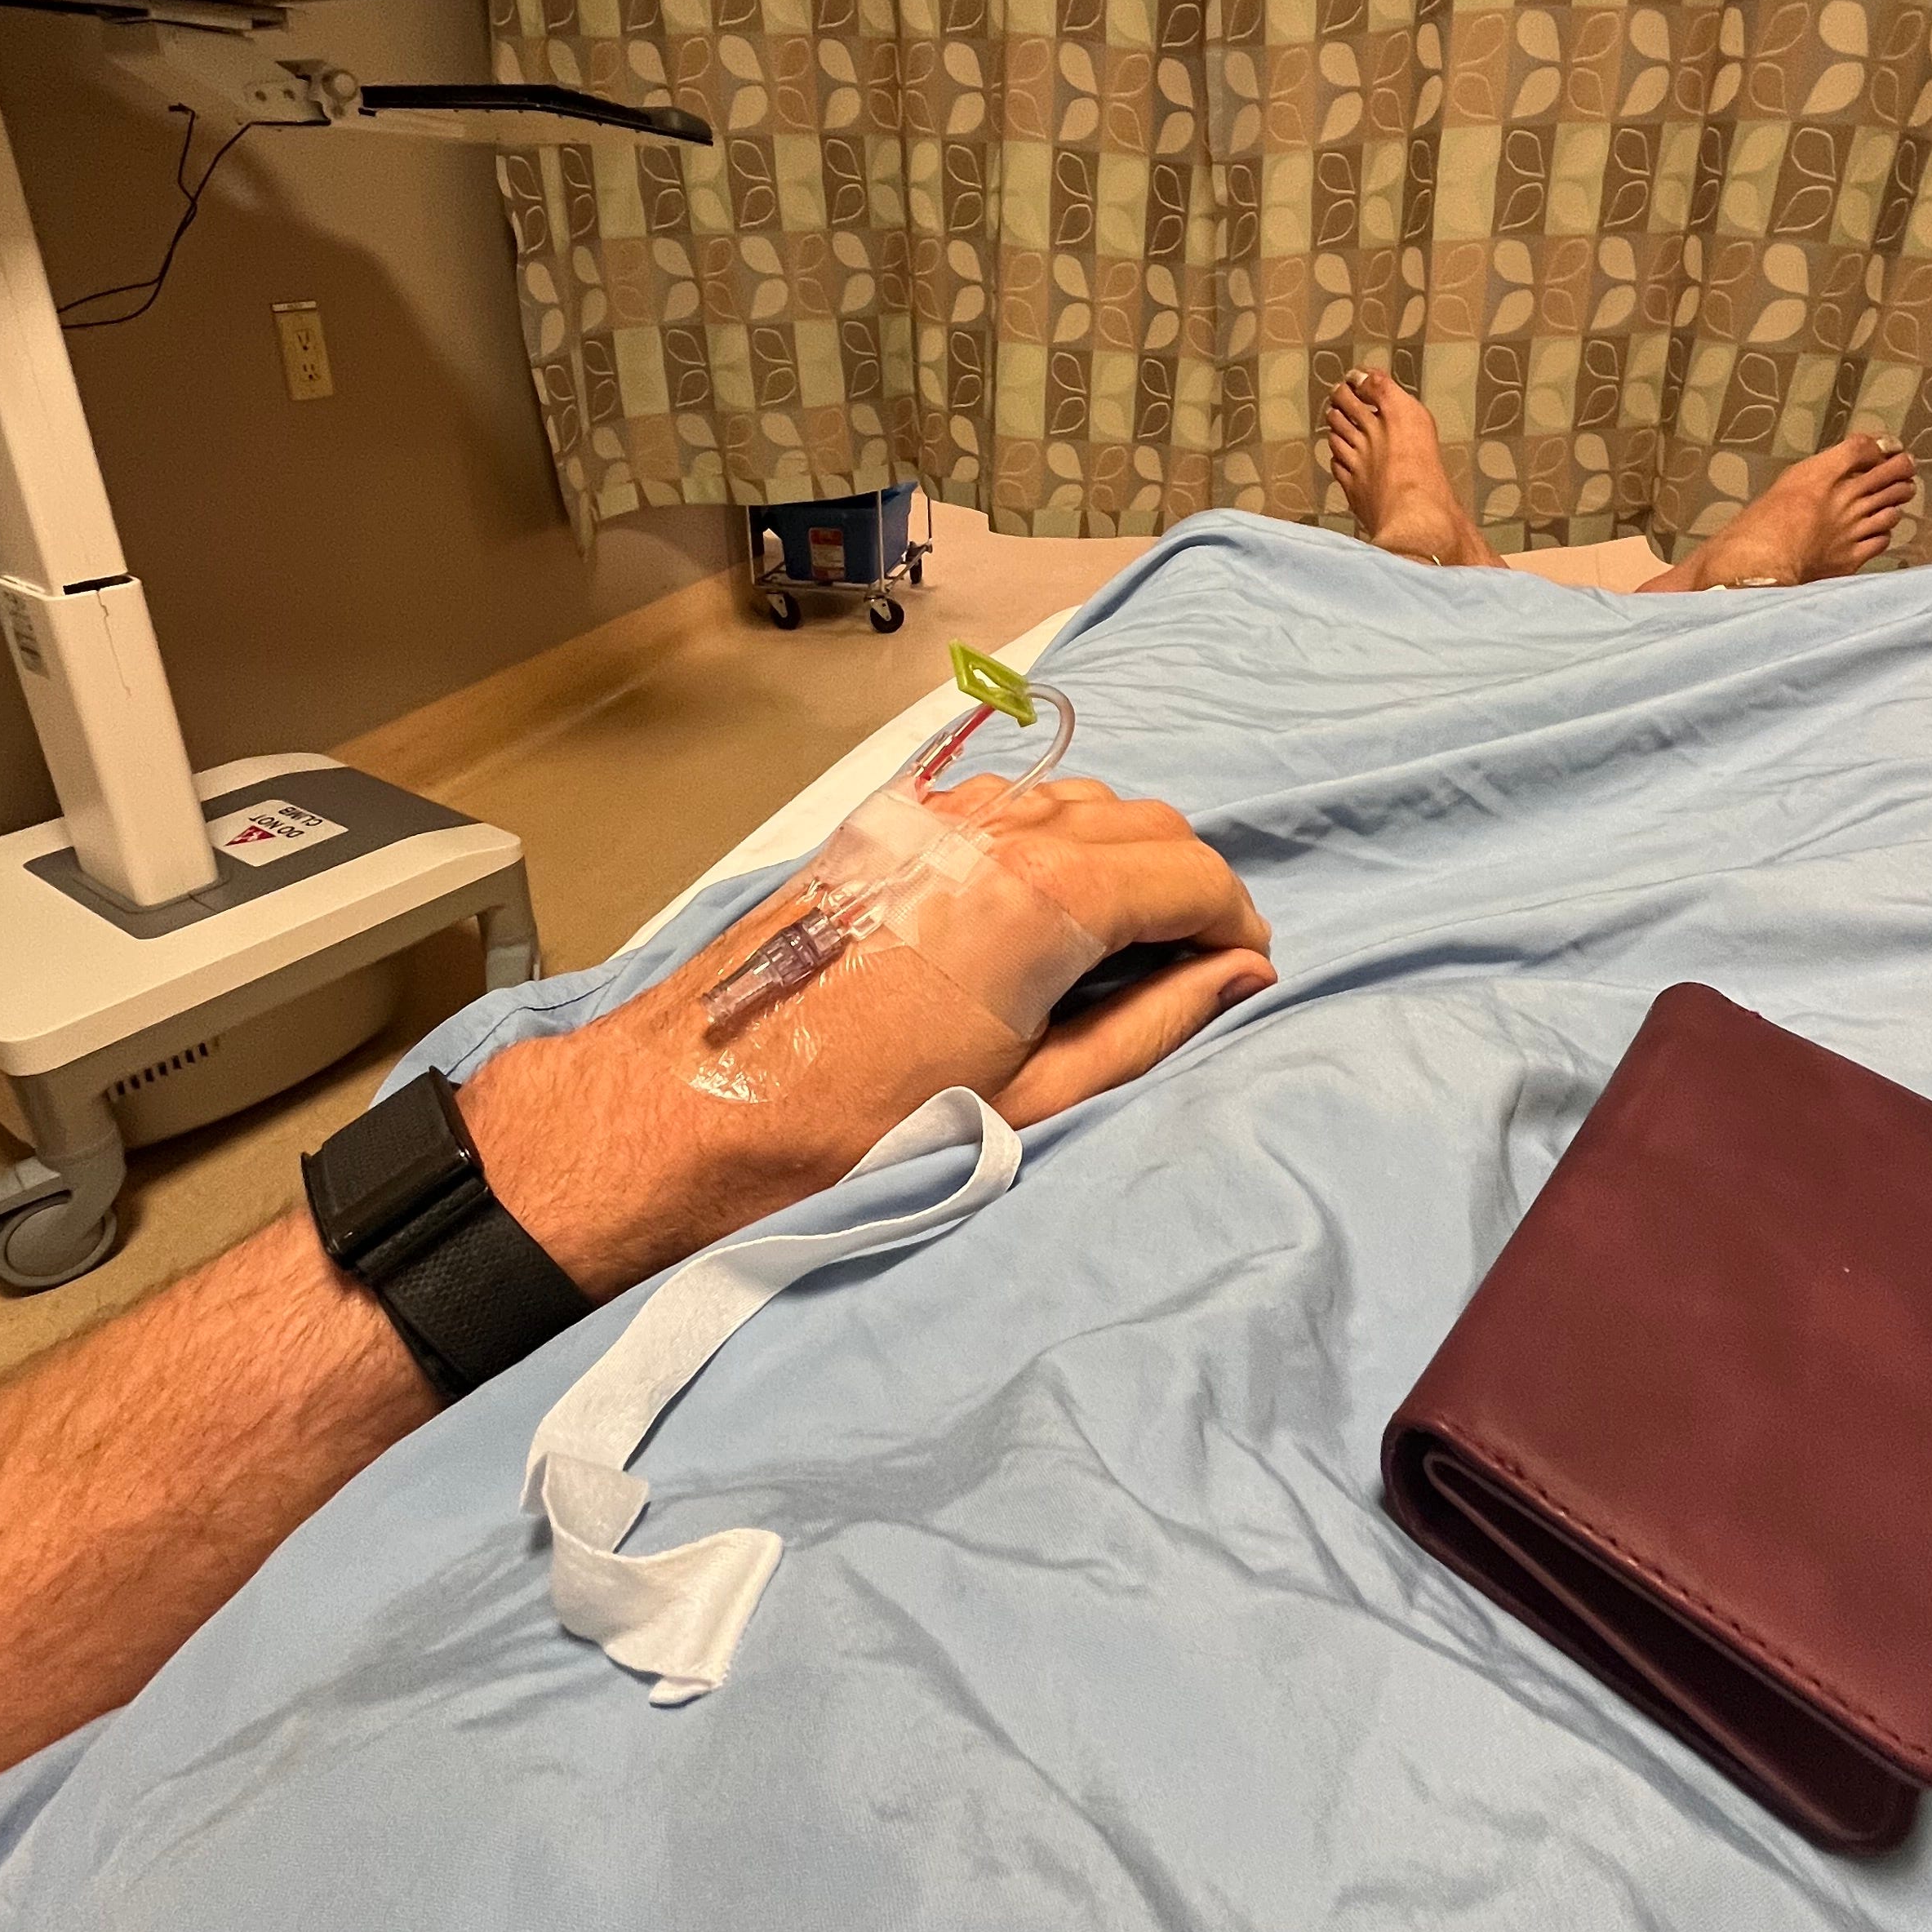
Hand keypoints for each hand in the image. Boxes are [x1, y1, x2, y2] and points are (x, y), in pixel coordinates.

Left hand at [466, 779, 1272, 1295]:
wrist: (689, 1107)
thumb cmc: (854, 1128)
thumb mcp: (1032, 1098)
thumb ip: (1150, 1025)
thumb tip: (1237, 977)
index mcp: (1044, 897)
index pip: (1192, 874)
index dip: (1237, 926)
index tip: (1242, 976)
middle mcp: (995, 829)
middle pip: (1145, 823)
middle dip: (1189, 889)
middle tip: (1192, 969)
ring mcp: (935, 816)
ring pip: (1076, 803)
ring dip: (1120, 858)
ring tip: (1114, 951)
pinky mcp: (885, 827)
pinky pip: (1005, 804)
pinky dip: (1049, 842)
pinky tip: (1034, 918)